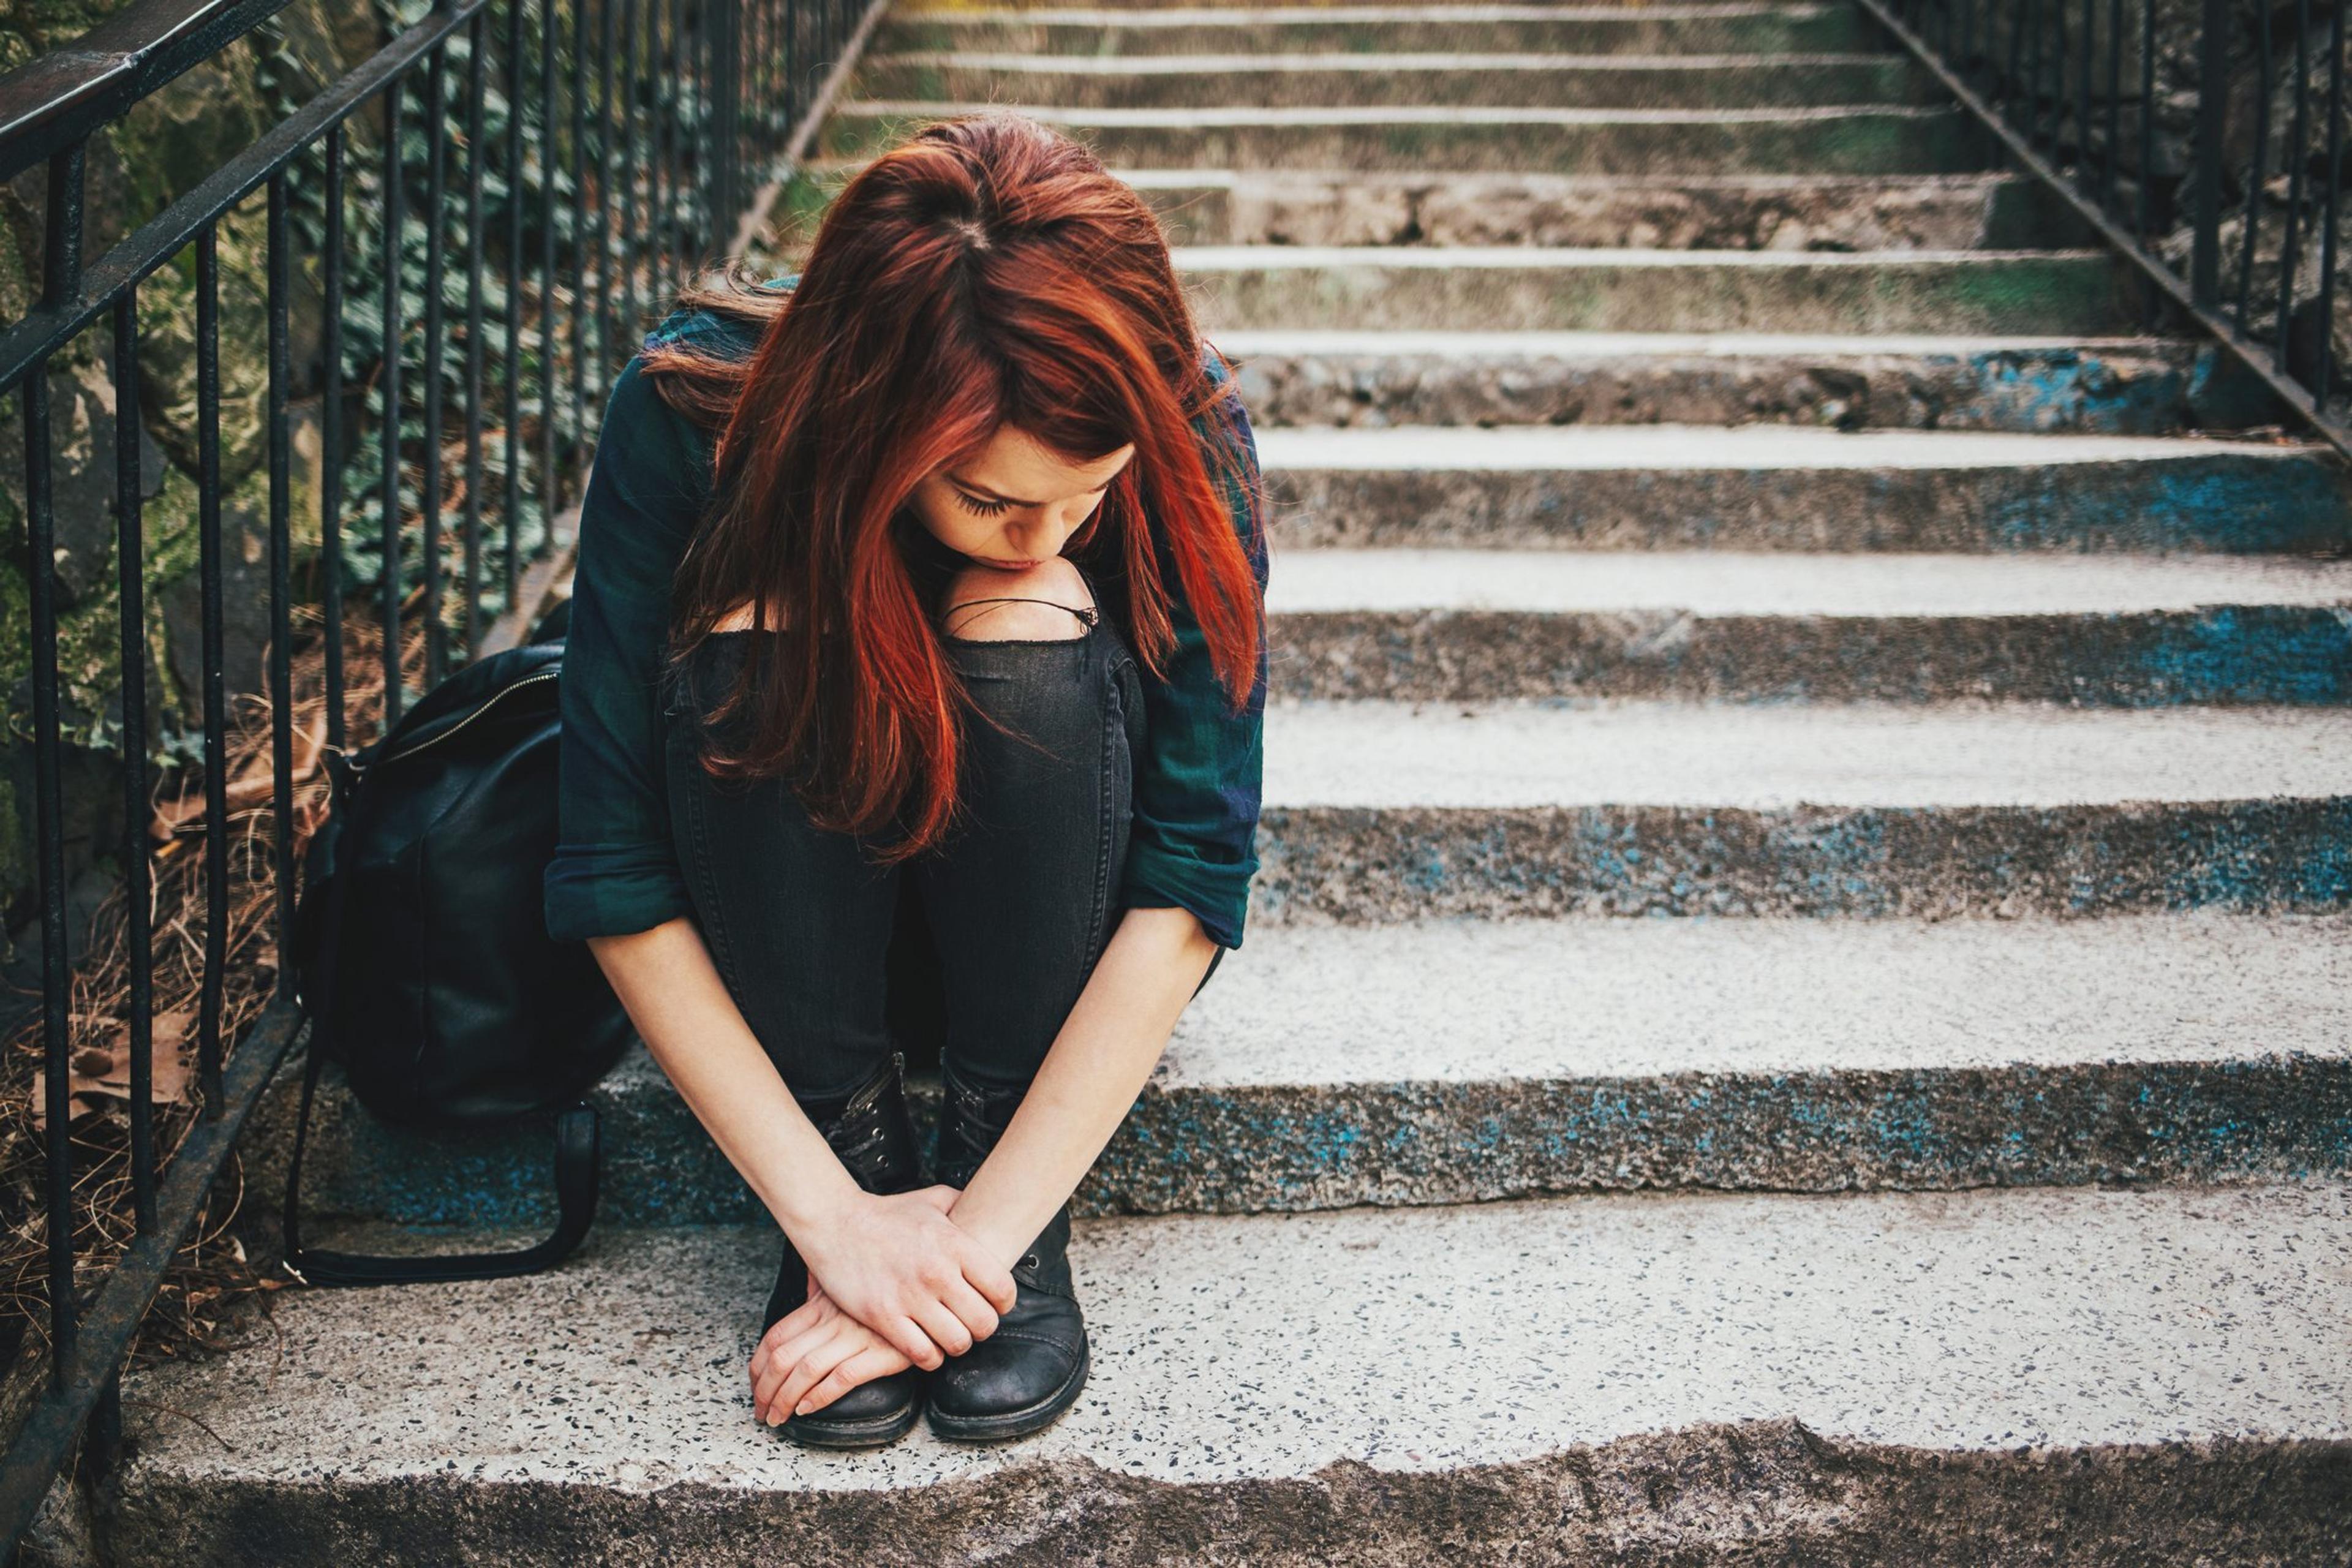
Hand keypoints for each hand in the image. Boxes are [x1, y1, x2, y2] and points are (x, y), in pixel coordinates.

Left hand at [750, 1276, 913, 1422]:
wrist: (934, 1291)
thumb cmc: (890, 1287)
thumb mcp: (849, 1280)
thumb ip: (825, 1282)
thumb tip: (808, 1275)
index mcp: (821, 1304)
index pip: (776, 1336)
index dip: (757, 1366)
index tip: (755, 1386)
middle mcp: (834, 1320)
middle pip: (784, 1357)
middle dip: (765, 1390)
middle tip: (760, 1411)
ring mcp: (857, 1336)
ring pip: (806, 1370)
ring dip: (784, 1400)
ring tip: (777, 1418)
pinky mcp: (882, 1352)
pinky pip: (842, 1377)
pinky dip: (819, 1397)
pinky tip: (807, 1409)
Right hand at [787, 1184, 1014, 1369]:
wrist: (836, 1222)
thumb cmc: (888, 1213)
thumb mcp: (932, 1199)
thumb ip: (964, 1203)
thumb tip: (990, 1204)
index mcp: (955, 1244)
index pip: (1002, 1288)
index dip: (1004, 1303)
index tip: (994, 1304)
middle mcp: (937, 1272)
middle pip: (984, 1322)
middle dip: (982, 1328)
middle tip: (971, 1323)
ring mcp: (910, 1297)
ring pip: (957, 1343)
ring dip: (957, 1344)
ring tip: (950, 1335)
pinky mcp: (883, 1317)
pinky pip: (922, 1354)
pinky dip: (930, 1357)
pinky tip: (927, 1345)